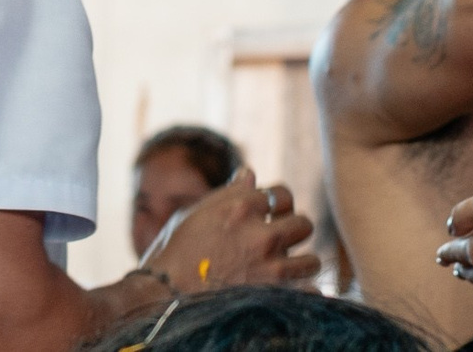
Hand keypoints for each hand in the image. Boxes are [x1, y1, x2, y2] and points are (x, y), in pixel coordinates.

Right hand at [157, 176, 319, 291]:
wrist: (162, 298)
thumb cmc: (173, 254)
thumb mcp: (194, 215)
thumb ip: (228, 193)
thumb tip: (251, 174)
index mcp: (242, 208)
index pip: (282, 194)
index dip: (277, 204)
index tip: (271, 215)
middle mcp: (261, 235)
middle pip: (304, 224)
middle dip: (293, 233)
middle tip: (279, 243)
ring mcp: (270, 268)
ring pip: (311, 261)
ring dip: (300, 266)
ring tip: (285, 272)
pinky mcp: (273, 297)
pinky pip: (307, 293)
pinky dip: (301, 295)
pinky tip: (288, 294)